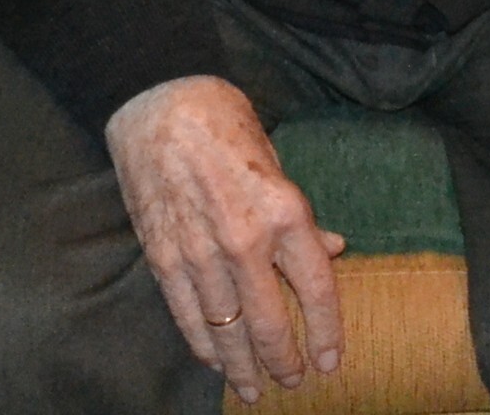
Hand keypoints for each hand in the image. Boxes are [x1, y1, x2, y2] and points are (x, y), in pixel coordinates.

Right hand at [105, 76, 346, 399]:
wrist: (157, 102)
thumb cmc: (224, 122)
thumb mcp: (277, 160)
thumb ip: (302, 217)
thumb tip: (332, 251)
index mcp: (284, 211)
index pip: (316, 288)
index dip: (326, 332)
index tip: (330, 362)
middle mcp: (245, 239)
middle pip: (270, 322)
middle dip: (283, 361)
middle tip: (292, 382)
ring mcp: (200, 253)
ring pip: (227, 329)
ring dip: (242, 366)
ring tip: (254, 389)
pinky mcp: (163, 257)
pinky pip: (187, 315)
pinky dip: (203, 344)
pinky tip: (215, 361)